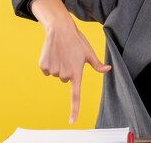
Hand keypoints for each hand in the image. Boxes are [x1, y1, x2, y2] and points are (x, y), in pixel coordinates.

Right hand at [32, 0, 110, 123]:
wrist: (60, 29)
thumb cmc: (77, 41)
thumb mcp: (89, 52)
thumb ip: (97, 64)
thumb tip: (108, 69)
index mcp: (76, 73)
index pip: (75, 95)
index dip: (74, 109)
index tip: (71, 121)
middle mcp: (64, 74)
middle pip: (65, 79)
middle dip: (68, 69)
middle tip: (69, 56)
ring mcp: (52, 70)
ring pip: (56, 74)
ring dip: (59, 65)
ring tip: (62, 52)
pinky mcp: (43, 66)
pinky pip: (47, 70)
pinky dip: (49, 63)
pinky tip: (53, 53)